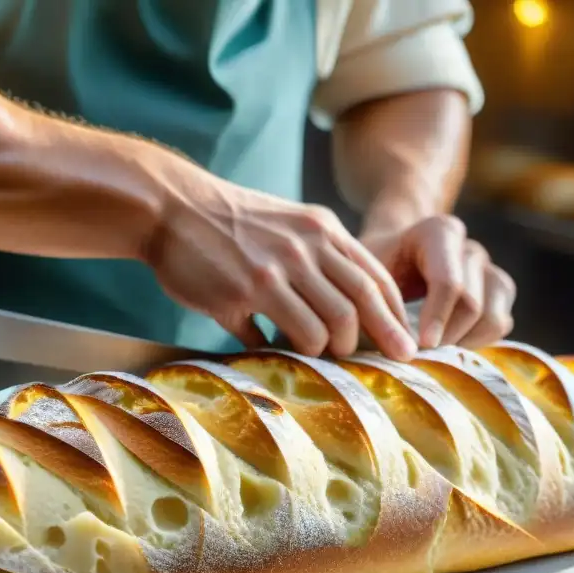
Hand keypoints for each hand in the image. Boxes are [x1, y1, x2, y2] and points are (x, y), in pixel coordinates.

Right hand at [146, 177, 417, 360]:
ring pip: (324, 328)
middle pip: (359, 305)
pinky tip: (271, 351)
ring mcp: (273, 271)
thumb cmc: (227, 222)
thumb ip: (318, 256)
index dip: (394, 316)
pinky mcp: (241, 294)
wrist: (171, 207)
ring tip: (318, 356)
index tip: (403, 343)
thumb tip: (337, 310)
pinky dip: (280, 352)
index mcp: (321, 230)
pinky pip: (276, 338)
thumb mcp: (286, 222)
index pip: (375, 278)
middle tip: (377, 364)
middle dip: (376, 340)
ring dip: (326, 351)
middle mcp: (304, 248)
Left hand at [361, 215, 516, 348]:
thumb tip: (380, 344)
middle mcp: (470, 249)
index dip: (436, 318)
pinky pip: (500, 324)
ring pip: (494, 316)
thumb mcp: (363, 273)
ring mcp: (488, 269)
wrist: (392, 253)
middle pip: (472, 304)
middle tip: (419, 357)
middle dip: (446, 337)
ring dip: (464, 343)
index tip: (419, 346)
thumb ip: (372, 299)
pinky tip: (447, 349)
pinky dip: (478, 343)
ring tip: (432, 355)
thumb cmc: (373, 265)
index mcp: (439, 233)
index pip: (449, 282)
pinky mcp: (497, 291)